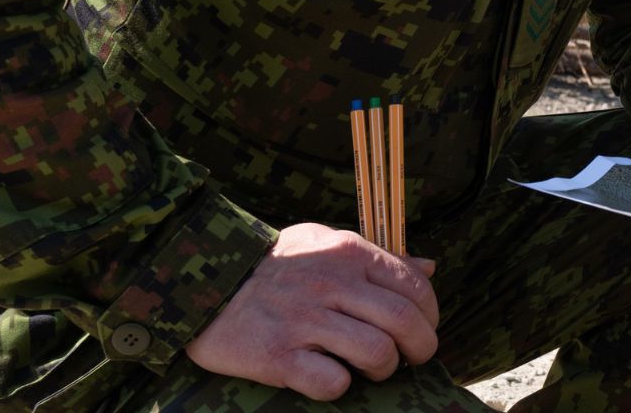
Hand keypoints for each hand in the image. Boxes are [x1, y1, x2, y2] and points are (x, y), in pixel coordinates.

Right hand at [184, 223, 439, 400]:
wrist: (201, 281)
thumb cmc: (272, 263)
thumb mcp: (325, 243)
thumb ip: (378, 256)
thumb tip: (428, 268)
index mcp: (349, 253)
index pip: (415, 288)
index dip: (429, 317)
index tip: (422, 331)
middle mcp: (332, 284)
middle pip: (404, 323)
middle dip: (420, 349)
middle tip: (410, 359)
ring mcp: (304, 320)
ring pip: (377, 353)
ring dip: (383, 369)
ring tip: (370, 369)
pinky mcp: (277, 356)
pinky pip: (331, 382)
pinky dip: (340, 387)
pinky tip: (330, 378)